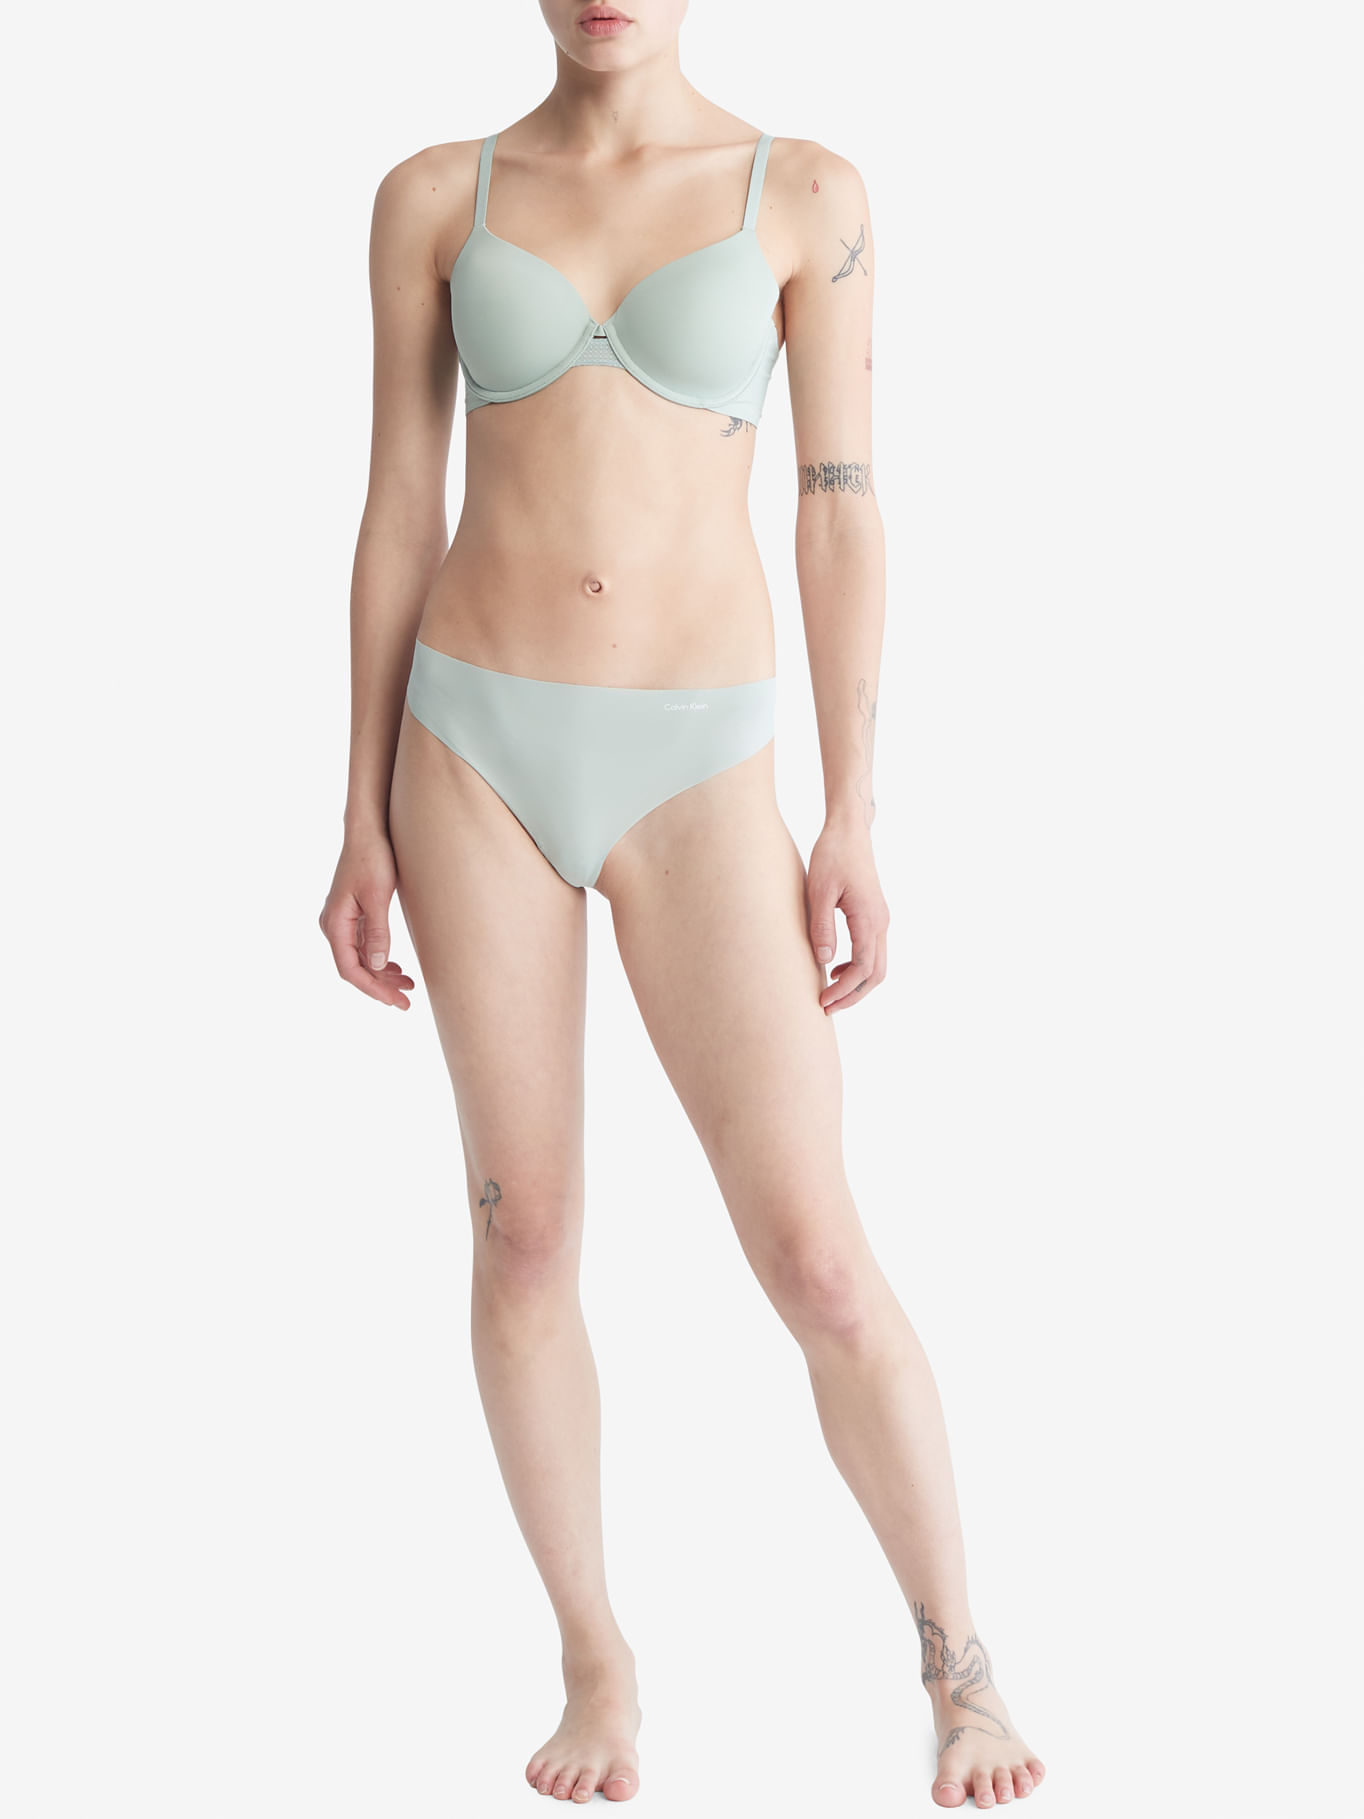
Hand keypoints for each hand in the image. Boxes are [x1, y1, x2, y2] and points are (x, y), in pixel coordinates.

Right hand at [318, 831, 414, 1008]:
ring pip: (361, 958)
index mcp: (335, 923)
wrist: (368, 831)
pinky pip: (363, 945)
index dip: (372, 989)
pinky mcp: (353, 914)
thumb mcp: (377, 897)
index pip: (350, 969)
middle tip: (406, 1002)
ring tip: (408, 986)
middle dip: (380, 986)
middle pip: (355, 968)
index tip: (394, 1002)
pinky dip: (380, 959)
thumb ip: (377, 932)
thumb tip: (378, 965)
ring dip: (382, 974)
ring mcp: (342, 920)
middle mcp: (334, 925)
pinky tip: (396, 967)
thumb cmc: (372, 858)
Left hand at [806, 818, 889, 1013]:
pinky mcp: (875, 915)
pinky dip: (859, 967)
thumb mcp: (819, 891)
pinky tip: (837, 968)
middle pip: (876, 974)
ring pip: (877, 964)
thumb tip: (825, 961)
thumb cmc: (832, 856)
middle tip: (827, 1007)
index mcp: (868, 919)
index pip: (862, 968)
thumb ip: (822, 927)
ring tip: (831, 993)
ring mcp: (881, 919)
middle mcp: (881, 922)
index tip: (823, 1001)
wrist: (849, 831)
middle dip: (853, 995)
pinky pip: (873, 950)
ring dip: (857, 984)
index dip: (844, 990)